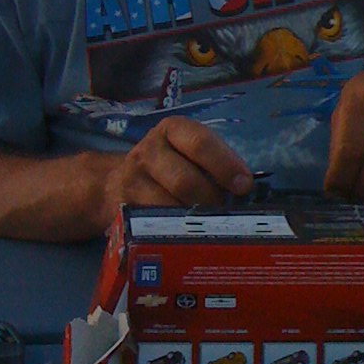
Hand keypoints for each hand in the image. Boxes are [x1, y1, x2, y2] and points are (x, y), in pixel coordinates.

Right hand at [100, 117, 253, 221]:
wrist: (119, 181)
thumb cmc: (171, 164)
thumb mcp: (188, 151)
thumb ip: (215, 163)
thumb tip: (245, 189)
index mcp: (173, 130)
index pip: (200, 143)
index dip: (225, 165)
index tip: (244, 186)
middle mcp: (149, 150)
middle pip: (184, 180)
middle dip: (210, 199)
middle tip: (225, 212)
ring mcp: (133, 180)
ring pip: (169, 206)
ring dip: (195, 219)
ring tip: (209, 223)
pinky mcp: (125, 208)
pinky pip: (155, 224)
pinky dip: (177, 231)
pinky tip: (188, 234)